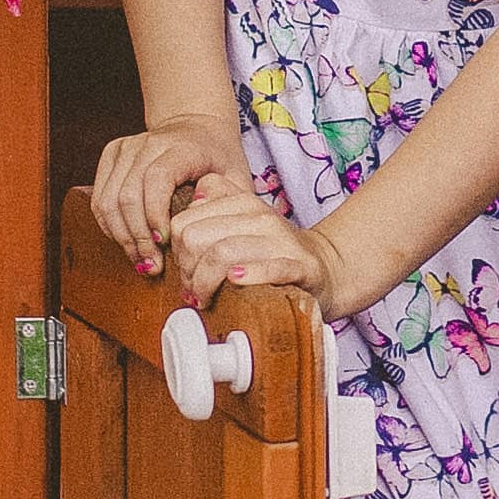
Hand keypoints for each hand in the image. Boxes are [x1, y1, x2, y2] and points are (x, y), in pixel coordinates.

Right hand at [89, 117, 239, 278]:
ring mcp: (127, 147)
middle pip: (128, 194)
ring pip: (109, 199)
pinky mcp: (112, 154)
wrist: (197, 126)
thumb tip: (216, 236)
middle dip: (138, 237)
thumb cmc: (218, 157)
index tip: (165, 243)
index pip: (157, 179)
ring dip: (122, 236)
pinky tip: (128, 242)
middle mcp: (149, 142)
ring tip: (141, 260)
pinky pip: (100, 198)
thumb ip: (233, 203)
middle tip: (152, 265)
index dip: (155, 214)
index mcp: (182, 146)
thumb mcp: (237, 176)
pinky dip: (109, 226)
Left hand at [172, 171, 332, 310]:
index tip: (186, 271)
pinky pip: (270, 268)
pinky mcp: (300, 266)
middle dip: (187, 271)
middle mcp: (260, 216)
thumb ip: (214, 203)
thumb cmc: (271, 250)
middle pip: (197, 238)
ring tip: (205, 298)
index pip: (184, 223)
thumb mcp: (240, 220)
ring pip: (223, 253)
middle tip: (194, 290)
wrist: (322, 267)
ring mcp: (280, 240)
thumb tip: (192, 200)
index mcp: (241, 203)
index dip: (176, 253)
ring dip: (205, 283)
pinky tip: (235, 282)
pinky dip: (249, 275)